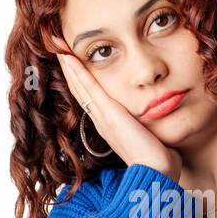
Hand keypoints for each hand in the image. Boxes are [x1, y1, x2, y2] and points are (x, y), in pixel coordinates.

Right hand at [49, 35, 183, 183]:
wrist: (157, 173)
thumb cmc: (158, 159)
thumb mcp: (151, 134)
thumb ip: (149, 124)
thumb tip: (158, 116)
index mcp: (109, 123)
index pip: (89, 94)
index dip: (79, 76)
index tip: (72, 57)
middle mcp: (101, 120)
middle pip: (78, 88)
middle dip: (68, 66)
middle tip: (57, 44)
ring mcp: (102, 117)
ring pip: (79, 85)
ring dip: (67, 64)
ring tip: (57, 44)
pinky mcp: (108, 115)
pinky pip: (88, 87)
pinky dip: (76, 71)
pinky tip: (68, 55)